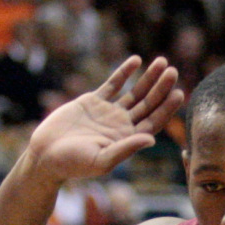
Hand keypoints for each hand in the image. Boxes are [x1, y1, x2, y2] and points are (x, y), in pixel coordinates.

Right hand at [25, 56, 182, 183]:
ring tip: (161, 61)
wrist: (45, 155)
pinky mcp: (93, 102)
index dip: (167, 108)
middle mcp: (121, 126)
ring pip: (134, 92)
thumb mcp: (101, 160)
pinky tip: (136, 60)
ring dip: (148, 78)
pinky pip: (113, 84)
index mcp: (126, 140)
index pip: (153, 122)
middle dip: (161, 88)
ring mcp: (108, 113)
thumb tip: (151, 139)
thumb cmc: (72, 164)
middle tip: (173, 71)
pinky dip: (124, 72)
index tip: (179, 93)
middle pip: (148, 104)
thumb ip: (126, 149)